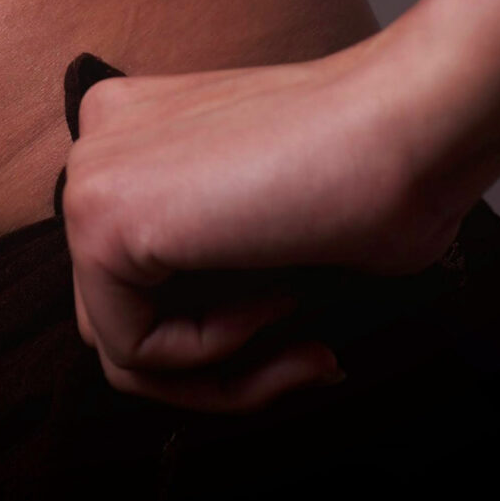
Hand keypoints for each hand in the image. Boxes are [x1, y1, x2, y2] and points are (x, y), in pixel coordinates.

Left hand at [62, 27, 470, 412]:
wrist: (408, 124)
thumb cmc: (375, 172)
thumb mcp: (268, 228)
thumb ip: (216, 271)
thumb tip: (203, 354)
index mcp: (139, 130)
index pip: (138, 276)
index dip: (222, 332)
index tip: (309, 342)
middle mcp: (99, 142)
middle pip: (121, 315)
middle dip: (218, 367)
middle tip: (311, 361)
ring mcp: (91, 176)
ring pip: (122, 345)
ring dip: (223, 376)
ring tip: (305, 348)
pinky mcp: (100, 218)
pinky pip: (134, 348)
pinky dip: (215, 355)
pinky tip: (277, 296)